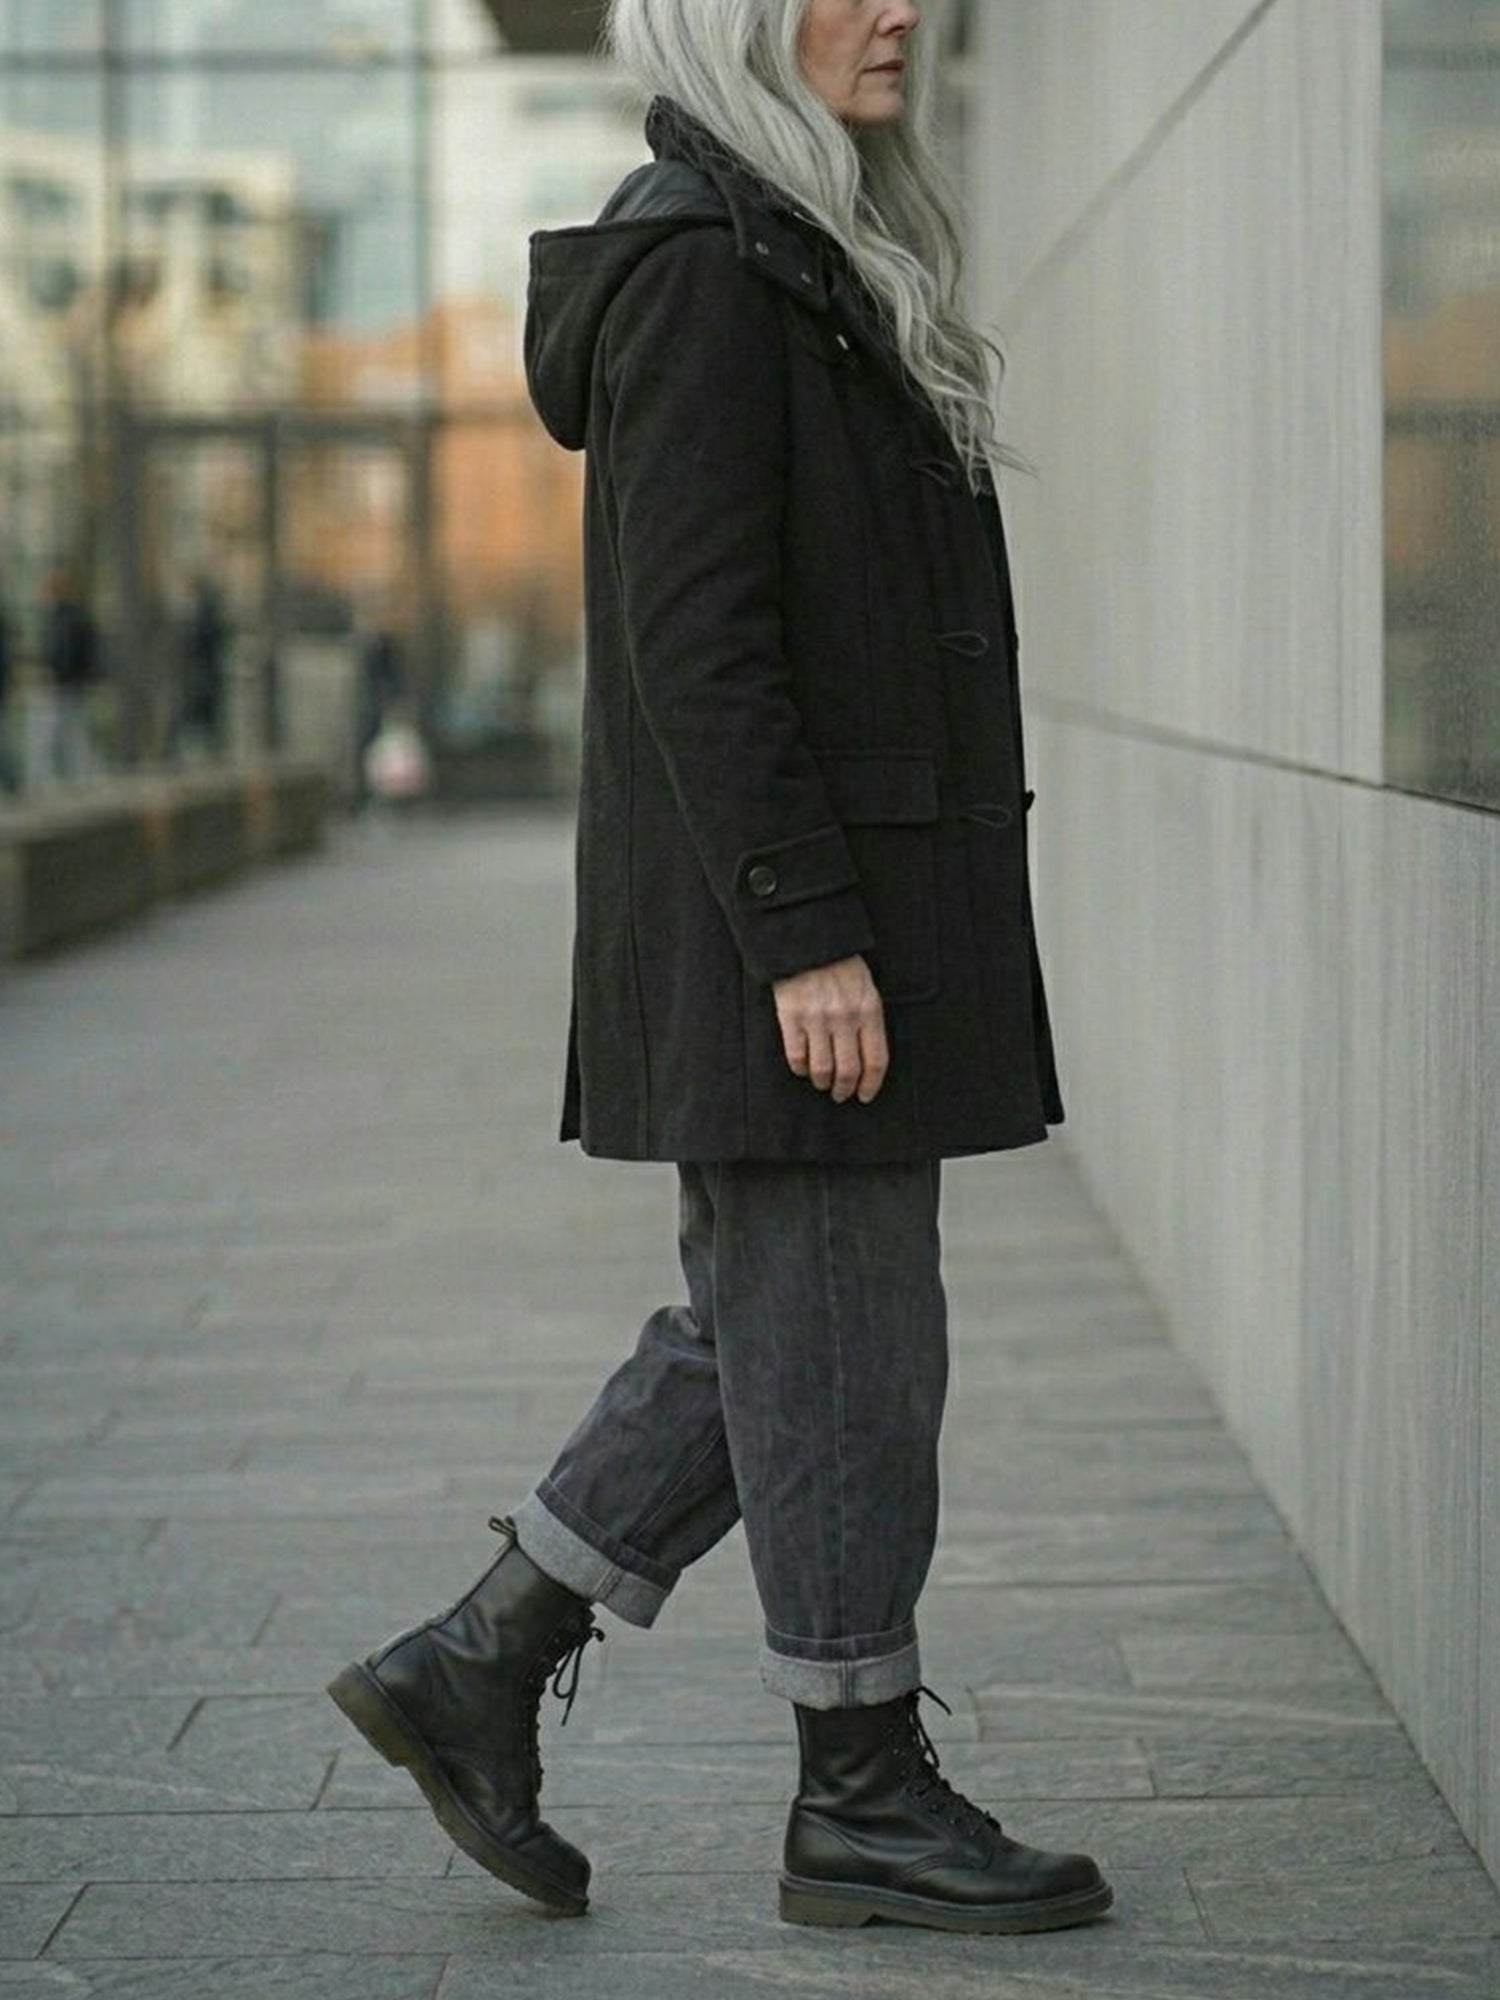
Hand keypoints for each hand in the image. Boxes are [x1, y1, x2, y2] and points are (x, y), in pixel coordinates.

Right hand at [771, 953, 887, 1104]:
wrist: (807, 938)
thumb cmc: (839, 964)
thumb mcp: (865, 988)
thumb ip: (868, 1020)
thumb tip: (866, 1059)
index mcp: (869, 1010)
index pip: (875, 1060)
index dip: (871, 1084)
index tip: (865, 1095)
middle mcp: (845, 1017)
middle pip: (848, 1070)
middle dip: (844, 1089)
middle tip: (840, 1095)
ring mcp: (817, 1018)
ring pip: (822, 1068)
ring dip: (822, 1082)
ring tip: (821, 1083)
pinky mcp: (791, 1016)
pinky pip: (796, 1055)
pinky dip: (800, 1068)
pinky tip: (802, 1068)